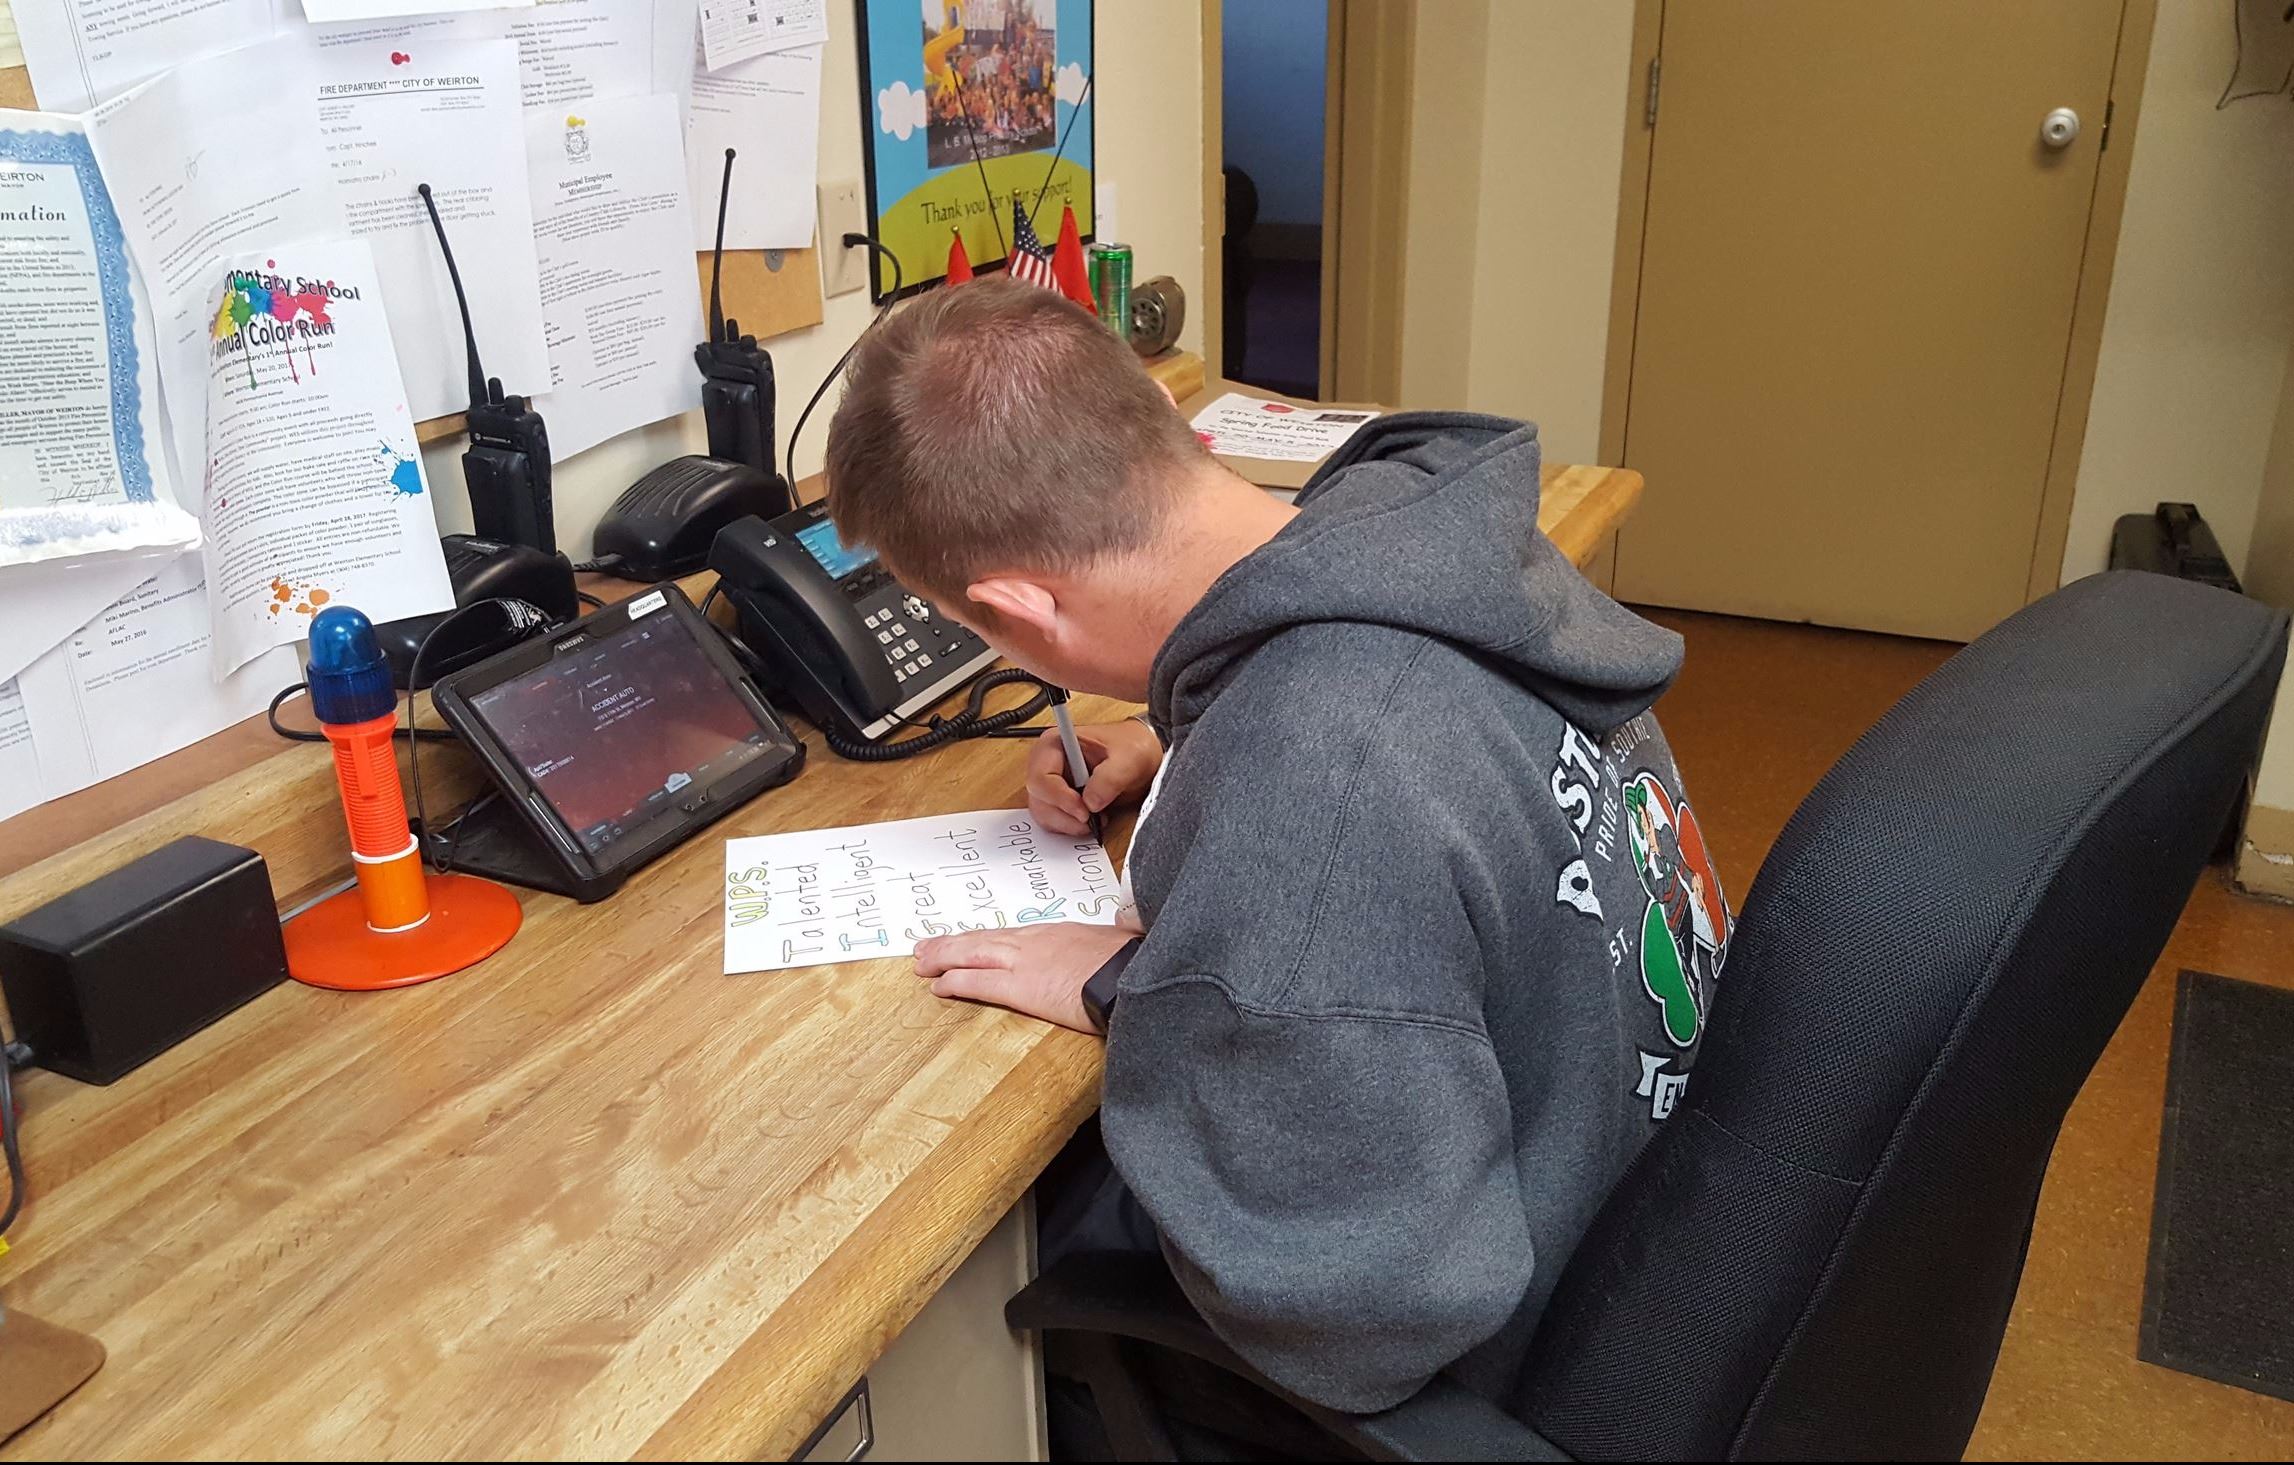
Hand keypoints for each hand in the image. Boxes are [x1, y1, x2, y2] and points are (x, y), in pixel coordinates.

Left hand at [915, 922, 1138, 1033]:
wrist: (1134, 973)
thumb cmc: (1132, 961)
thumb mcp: (1117, 944)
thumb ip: (1104, 945)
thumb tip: (1115, 942)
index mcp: (1055, 933)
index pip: (1009, 936)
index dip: (982, 938)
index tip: (965, 940)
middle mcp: (1033, 941)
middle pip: (982, 940)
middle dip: (951, 944)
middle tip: (925, 948)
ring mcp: (1024, 962)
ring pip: (971, 955)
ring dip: (943, 958)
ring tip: (921, 963)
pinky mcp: (1021, 987)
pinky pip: (979, 983)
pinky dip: (955, 982)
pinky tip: (938, 986)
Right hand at [1026, 718, 1162, 836]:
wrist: (1142, 756)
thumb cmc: (1132, 748)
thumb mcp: (1129, 759)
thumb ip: (1110, 778)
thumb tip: (1090, 802)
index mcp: (1055, 744)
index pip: (1041, 777)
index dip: (1059, 798)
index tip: (1084, 809)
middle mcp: (1047, 763)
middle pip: (1039, 799)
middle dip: (1065, 814)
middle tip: (1092, 818)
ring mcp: (1050, 783)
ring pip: (1044, 813)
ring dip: (1069, 823)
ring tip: (1096, 817)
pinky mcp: (1058, 799)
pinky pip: (1053, 820)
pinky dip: (1070, 826)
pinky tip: (1091, 818)